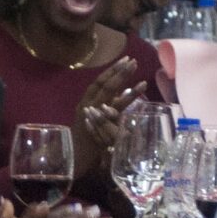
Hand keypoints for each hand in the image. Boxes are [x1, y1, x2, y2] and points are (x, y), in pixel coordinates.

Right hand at [72, 54, 143, 175]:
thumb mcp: (94, 120)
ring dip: (123, 80)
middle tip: (132, 60)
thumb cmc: (87, 140)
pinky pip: (117, 109)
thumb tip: (122, 94)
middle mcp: (88, 106)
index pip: (97, 82)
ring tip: (137, 69)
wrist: (75, 157)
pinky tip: (141, 88)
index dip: (111, 71)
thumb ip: (105, 108)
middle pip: (104, 85)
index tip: (124, 60)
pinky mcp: (102, 124)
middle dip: (118, 71)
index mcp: (85, 103)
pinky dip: (129, 97)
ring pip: (109, 93)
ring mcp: (94, 114)